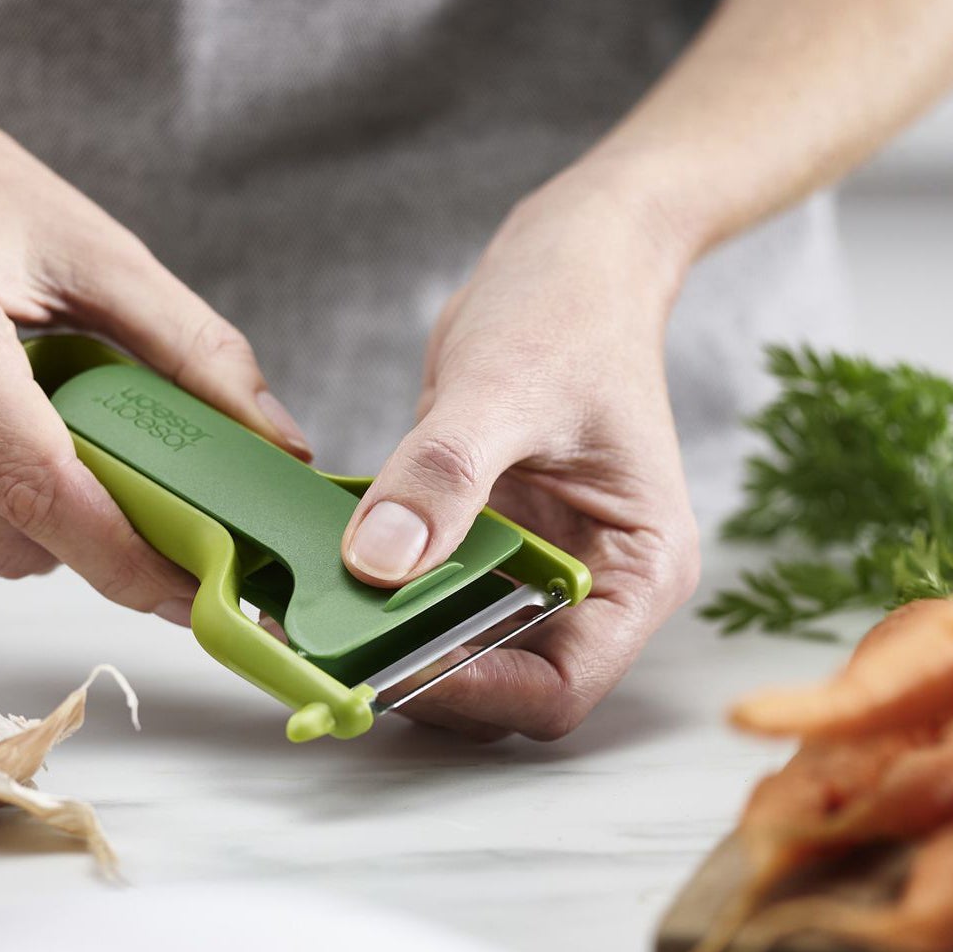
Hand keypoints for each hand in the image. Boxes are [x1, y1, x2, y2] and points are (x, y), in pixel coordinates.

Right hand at [0, 51, 311, 605]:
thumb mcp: (97, 247)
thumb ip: (194, 347)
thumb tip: (280, 444)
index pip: (37, 484)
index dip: (125, 554)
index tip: (200, 586)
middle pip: (11, 539)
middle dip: (106, 558)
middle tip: (185, 537)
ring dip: (61, 534)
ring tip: (106, 462)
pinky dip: (13, 507)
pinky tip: (34, 438)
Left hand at [342, 161, 699, 738]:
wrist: (570, 260)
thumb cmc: (570, 312)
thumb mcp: (503, 387)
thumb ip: (443, 475)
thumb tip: (379, 563)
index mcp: (639, 570)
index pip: (565, 686)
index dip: (479, 692)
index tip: (391, 668)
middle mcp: (597, 586)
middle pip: (510, 686)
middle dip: (424, 679)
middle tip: (329, 655)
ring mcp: (540, 570)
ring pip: (464, 652)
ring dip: (391, 647)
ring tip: (313, 625)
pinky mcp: (490, 546)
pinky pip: (433, 600)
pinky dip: (381, 600)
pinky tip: (321, 581)